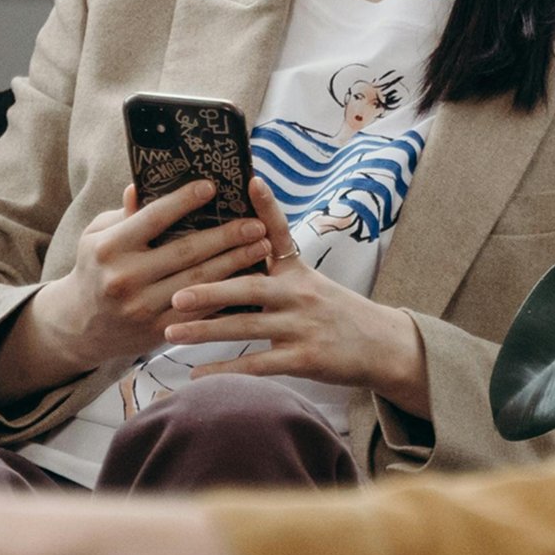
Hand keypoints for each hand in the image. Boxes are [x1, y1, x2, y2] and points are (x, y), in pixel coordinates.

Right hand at [3, 178, 282, 396]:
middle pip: (185, 252)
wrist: (80, 325)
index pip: (153, 218)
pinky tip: (248, 279)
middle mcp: (125, 278)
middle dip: (225, 236)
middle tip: (255, 222)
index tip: (213, 187)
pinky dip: (226, 294)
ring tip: (262, 246)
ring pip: (198, 282)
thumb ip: (124, 214)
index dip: (184, 201)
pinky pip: (200, 310)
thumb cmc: (95, 268)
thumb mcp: (96, 236)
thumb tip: (142, 184)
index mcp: (109, 248)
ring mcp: (143, 308)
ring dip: (235, 263)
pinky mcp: (158, 330)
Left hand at [163, 186, 429, 416]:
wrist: (382, 346)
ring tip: (172, 331)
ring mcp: (302, 327)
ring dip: (205, 330)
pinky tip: (196, 374)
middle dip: (209, 289)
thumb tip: (234, 253)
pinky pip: (258, 364)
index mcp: (298, 271)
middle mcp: (300, 294)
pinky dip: (226, 369)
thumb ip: (275, 270)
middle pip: (250, 287)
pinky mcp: (305, 358)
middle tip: (175, 292)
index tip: (251, 181)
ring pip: (247, 326)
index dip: (267, 208)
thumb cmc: (338, 312)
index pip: (280, 233)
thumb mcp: (312, 283)